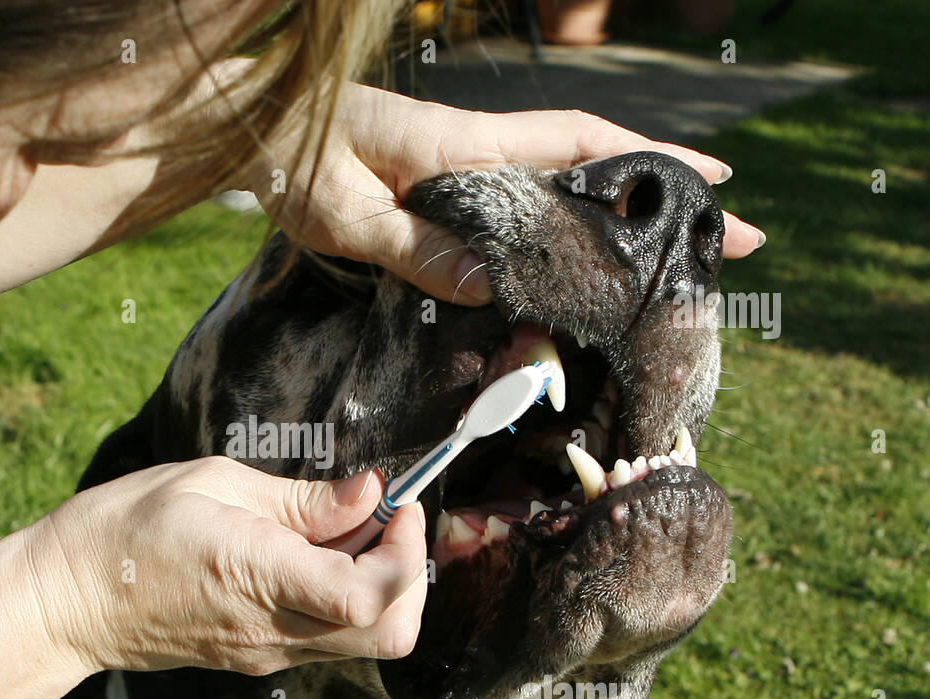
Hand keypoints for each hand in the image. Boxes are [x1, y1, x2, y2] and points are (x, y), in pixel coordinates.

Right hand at [20, 458, 427, 676]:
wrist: (66, 603)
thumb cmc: (125, 527)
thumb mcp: (210, 482)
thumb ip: (300, 498)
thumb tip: (368, 494)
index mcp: (258, 575)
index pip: (369, 597)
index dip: (405, 552)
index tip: (396, 505)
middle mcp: (271, 629)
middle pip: (390, 634)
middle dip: (411, 574)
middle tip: (386, 520)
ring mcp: (265, 652)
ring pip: (366, 640)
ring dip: (381, 585)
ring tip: (343, 529)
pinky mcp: (257, 658)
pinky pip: (328, 637)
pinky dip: (345, 597)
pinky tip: (311, 552)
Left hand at [246, 84, 764, 305]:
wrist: (252, 130)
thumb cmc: (292, 162)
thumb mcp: (345, 213)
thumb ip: (413, 247)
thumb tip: (489, 285)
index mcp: (465, 146)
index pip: (578, 144)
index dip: (652, 159)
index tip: (718, 180)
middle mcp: (478, 150)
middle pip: (591, 166)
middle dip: (662, 199)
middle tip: (729, 240)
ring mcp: (464, 165)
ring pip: (563, 186)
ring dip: (620, 216)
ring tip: (675, 259)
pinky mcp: (444, 182)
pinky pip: (522, 203)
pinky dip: (564, 224)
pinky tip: (579, 258)